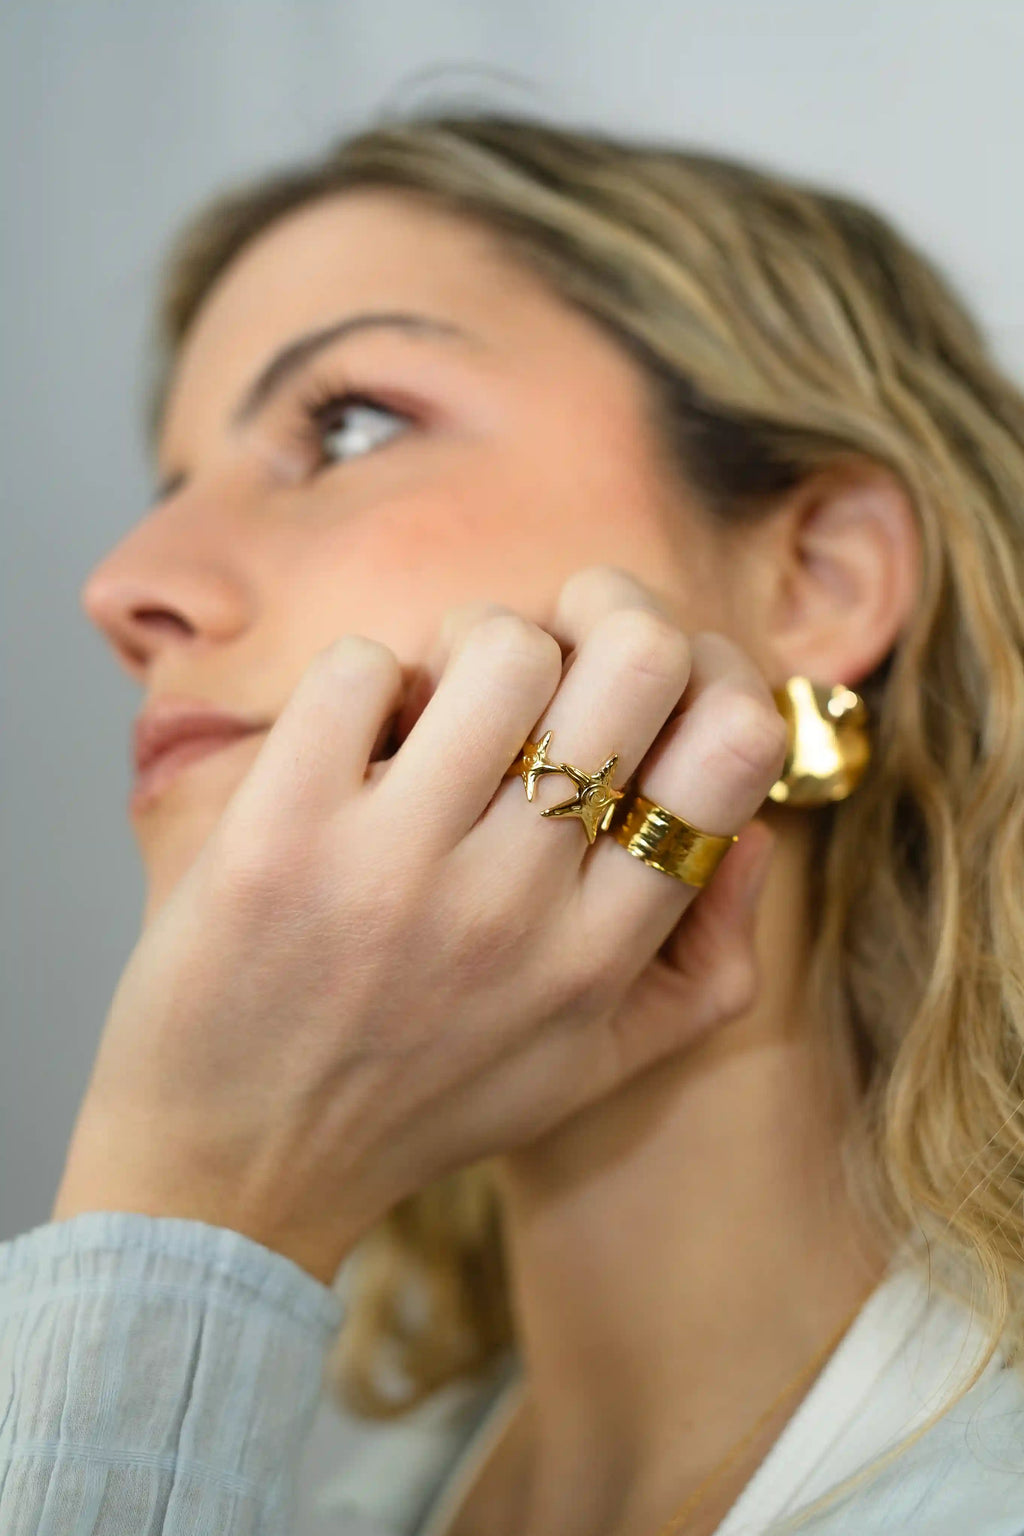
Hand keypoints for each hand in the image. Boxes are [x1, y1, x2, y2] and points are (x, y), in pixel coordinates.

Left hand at [52, 565, 787, 1283]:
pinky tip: (353, 744)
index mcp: (601, 953)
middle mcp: (515, 906)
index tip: (646, 692)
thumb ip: (709, 967)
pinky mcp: (280, 834)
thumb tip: (755, 831)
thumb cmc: (419, 1103)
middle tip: (550, 658)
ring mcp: (395, 867)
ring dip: (472, 647)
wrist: (232, 1175)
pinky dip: (364, 681)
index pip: (734, 742)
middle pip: (637, 656)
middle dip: (604, 618)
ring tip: (441, 710)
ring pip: (501, 641)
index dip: (709, 674)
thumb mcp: (594, 1068)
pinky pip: (362, 667)